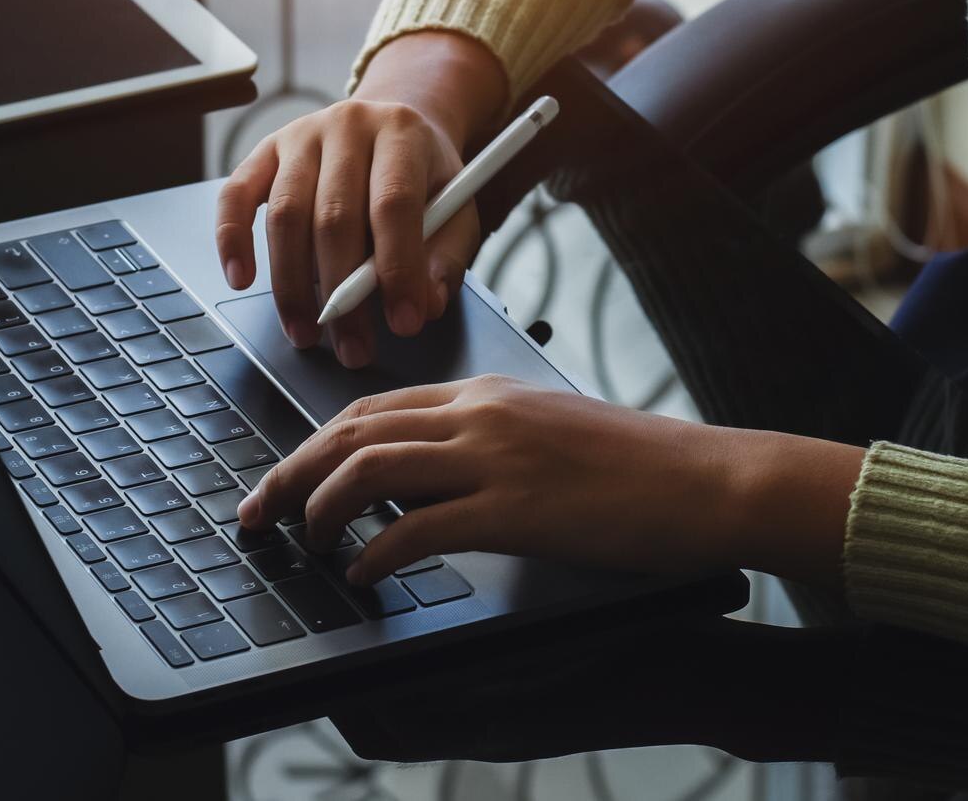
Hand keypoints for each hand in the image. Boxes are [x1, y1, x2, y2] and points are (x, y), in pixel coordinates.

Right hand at [213, 31, 506, 367]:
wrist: (391, 126)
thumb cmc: (424, 178)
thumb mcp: (456, 211)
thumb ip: (444, 259)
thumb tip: (425, 306)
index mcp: (402, 133)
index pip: (394, 203)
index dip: (398, 268)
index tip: (404, 323)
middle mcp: (347, 125)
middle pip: (334, 216)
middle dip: (343, 295)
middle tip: (354, 349)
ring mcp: (299, 135)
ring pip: (285, 214)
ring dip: (292, 285)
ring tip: (307, 334)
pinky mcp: (263, 153)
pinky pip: (234, 196)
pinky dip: (232, 240)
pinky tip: (241, 280)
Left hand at [236, 374, 863, 587]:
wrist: (708, 479)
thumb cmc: (639, 468)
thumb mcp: (550, 435)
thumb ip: (488, 444)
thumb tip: (431, 481)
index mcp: (486, 391)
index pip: (374, 407)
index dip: (316, 444)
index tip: (285, 480)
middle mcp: (481, 412)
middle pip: (353, 430)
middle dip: (292, 472)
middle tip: (258, 513)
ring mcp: (497, 456)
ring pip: (370, 468)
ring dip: (321, 509)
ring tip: (304, 545)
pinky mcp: (516, 508)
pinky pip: (418, 528)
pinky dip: (376, 554)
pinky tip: (364, 576)